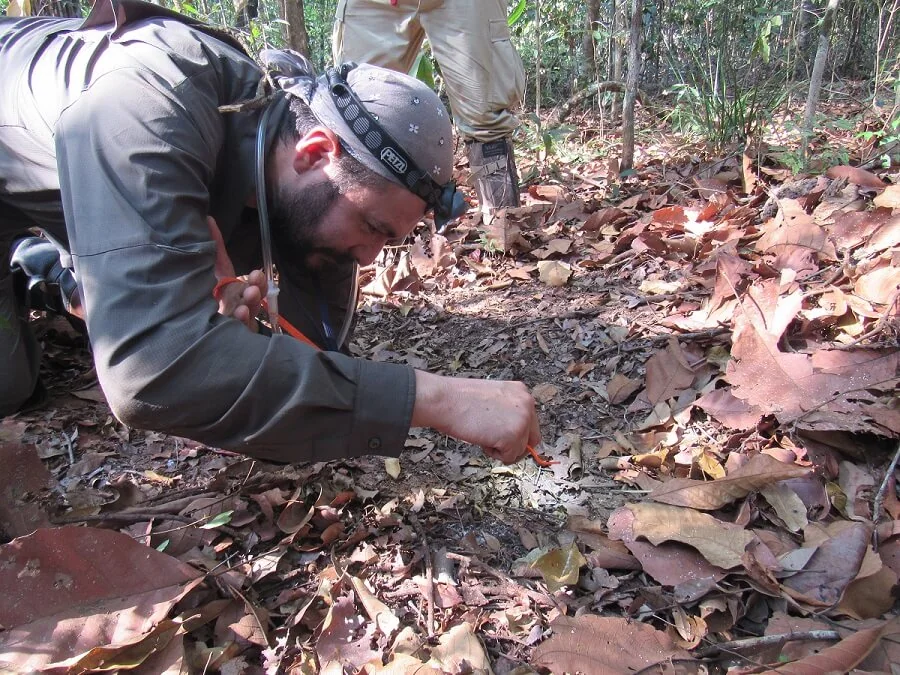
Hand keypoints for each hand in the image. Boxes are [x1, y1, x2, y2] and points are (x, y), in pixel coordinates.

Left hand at [207, 216, 266, 330]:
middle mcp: (238, 307)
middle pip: (253, 301)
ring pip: (247, 316)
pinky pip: (238, 331)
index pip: (251, 285)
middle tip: (253, 288)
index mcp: (234, 291)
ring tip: (244, 303)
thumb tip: (208, 218)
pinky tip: (237, 316)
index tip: (257, 274)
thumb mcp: (209, 269)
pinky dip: (239, 324)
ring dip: (248, 308)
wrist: (188, 323)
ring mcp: (235, 323)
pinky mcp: (231, 335)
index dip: (257, 281)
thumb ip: (212, 246)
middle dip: (255, 294)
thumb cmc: (204, 293)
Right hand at [411, 371, 540, 463]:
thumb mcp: (493, 399)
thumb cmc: (459, 400)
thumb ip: (508, 411)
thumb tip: (512, 431)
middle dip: (514, 445)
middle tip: (493, 440)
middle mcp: (527, 404)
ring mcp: (523, 420)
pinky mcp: (513, 436)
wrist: (444, 400)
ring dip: (501, 449)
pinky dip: (494, 454)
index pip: (530, 422)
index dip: (515, 433)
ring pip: (520, 450)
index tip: (499, 433)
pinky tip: (481, 437)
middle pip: (532, 439)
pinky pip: (509, 458)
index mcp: (521, 392)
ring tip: (482, 433)